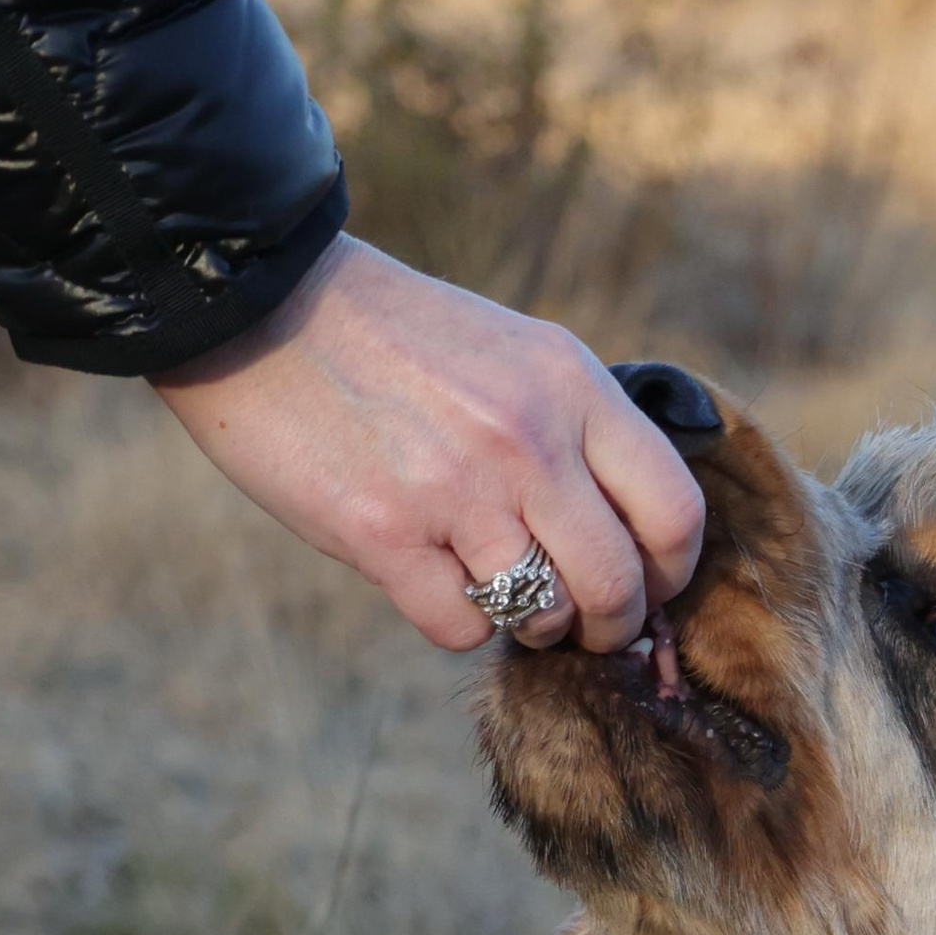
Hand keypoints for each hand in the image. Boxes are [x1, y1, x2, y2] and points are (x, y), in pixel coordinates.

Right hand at [151, 235, 705, 653]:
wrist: (261, 306)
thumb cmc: (396, 339)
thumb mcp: (515, 352)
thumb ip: (577, 430)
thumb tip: (633, 535)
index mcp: (570, 385)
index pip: (674, 510)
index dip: (673, 571)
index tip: (653, 585)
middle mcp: (525, 439)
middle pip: (618, 583)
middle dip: (612, 624)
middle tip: (587, 624)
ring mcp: (455, 490)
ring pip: (544, 616)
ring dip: (532, 624)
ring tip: (502, 591)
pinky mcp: (382, 536)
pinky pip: (460, 629)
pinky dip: (455, 621)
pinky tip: (431, 576)